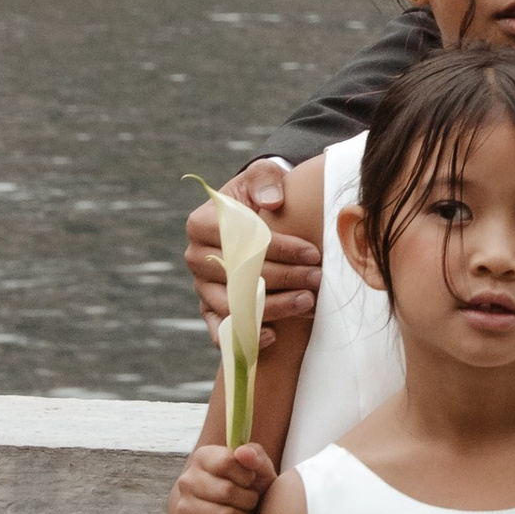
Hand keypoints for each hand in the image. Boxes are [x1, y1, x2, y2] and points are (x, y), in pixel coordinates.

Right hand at [167, 439, 273, 513]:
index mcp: (203, 458)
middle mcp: (187, 481)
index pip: (227, 462)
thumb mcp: (259, 468)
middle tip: (251, 503)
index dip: (247, 475)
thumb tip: (242, 453)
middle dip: (249, 500)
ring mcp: (182, 507)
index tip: (251, 481)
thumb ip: (255, 456)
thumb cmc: (248, 487)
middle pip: (227, 491)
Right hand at [185, 161, 318, 352]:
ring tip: (307, 302)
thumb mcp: (262, 176)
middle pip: (240, 274)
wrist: (253, 218)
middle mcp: (197, 257)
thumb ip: (266, 180)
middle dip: (284, 277)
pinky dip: (244, 335)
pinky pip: (221, 329)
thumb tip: (273, 201)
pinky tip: (272, 336)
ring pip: (234, 304)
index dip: (280, 247)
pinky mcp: (210, 309)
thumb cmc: (259, 196)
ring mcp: (202, 286)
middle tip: (317, 278)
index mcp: (202, 223)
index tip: (313, 252)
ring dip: (273, 306)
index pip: (241, 239)